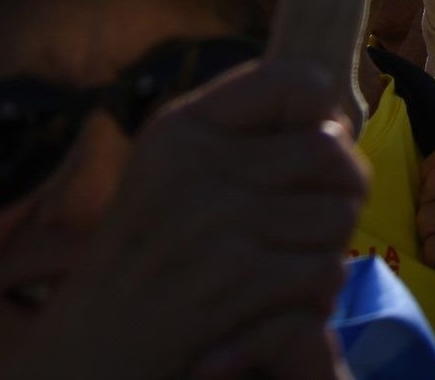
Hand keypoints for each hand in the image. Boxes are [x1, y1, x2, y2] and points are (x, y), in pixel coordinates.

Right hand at [26, 55, 364, 379]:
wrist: (93, 354)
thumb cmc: (147, 265)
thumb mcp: (171, 175)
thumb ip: (239, 134)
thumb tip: (334, 110)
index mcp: (181, 129)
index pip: (296, 81)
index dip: (323, 115)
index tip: (311, 151)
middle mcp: (194, 166)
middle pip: (331, 149)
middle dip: (341, 189)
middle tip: (314, 220)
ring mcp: (214, 222)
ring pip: (337, 213)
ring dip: (330, 248)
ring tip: (292, 264)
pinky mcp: (234, 280)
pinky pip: (324, 271)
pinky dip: (317, 297)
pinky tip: (285, 304)